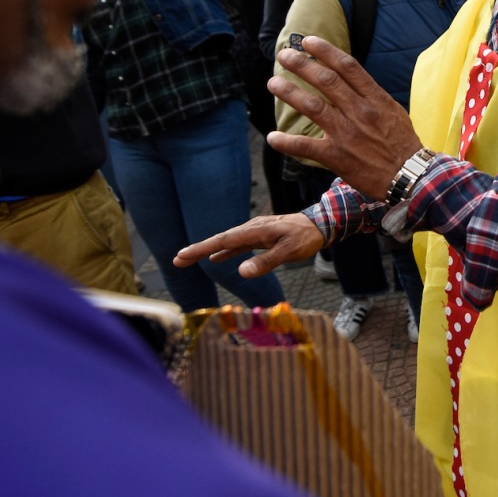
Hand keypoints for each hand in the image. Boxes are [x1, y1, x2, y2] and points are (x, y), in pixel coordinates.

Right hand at [174, 212, 324, 279]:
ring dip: (208, 251)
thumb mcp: (288, 252)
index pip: (223, 241)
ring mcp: (255, 232)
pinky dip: (225, 252)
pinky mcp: (260, 237)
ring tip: (189, 259)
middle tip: (177, 261)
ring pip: (226, 243)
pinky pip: (237, 245)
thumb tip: (242, 272)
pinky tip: (217, 259)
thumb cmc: (306, 237)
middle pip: (219, 240)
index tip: (183, 256)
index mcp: (254, 231)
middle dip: (198, 250)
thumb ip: (266, 262)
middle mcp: (251, 229)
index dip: (201, 249)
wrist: (320, 224)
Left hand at [268, 35, 424, 199]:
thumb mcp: (393, 111)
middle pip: (326, 81)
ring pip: (313, 106)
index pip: (348, 67)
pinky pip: (306, 147)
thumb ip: (372, 96)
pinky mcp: (337, 156)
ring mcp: (347, 134)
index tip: (308, 41)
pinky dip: (287, 142)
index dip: (325, 51)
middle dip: (302, 65)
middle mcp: (360, 112)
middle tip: (284, 55)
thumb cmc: (402, 144)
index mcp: (375, 99)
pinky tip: (273, 137)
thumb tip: (352, 81)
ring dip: (290, 92)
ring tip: (274, 83)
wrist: (409, 176)